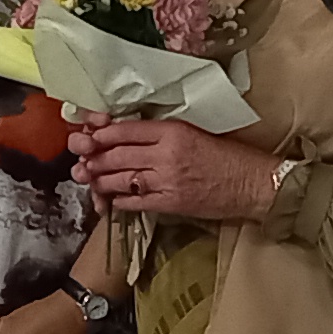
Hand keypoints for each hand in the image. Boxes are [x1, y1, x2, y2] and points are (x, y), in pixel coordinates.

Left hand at [71, 118, 278, 223]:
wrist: (253, 184)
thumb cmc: (228, 157)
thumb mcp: (195, 134)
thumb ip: (163, 134)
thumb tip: (130, 136)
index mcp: (173, 131)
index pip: (127, 130)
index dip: (102, 133)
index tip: (89, 134)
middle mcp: (166, 154)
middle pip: (117, 154)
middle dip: (93, 156)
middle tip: (80, 157)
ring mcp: (166, 181)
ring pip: (120, 178)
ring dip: (99, 179)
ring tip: (88, 177)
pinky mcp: (170, 203)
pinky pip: (134, 201)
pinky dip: (118, 200)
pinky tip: (109, 198)